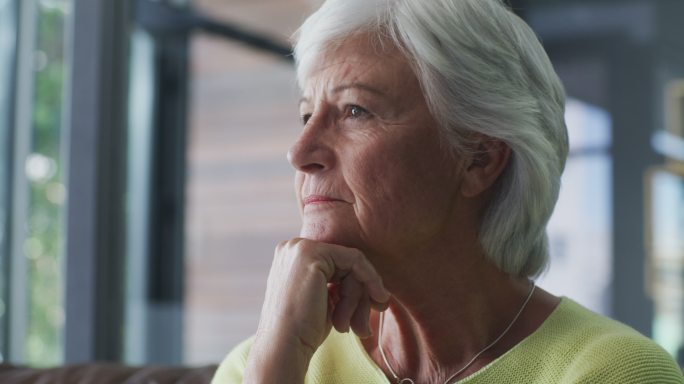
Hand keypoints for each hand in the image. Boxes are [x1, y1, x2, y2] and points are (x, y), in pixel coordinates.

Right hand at [244, 238, 389, 382]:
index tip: (374, 307)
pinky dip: (370, 279)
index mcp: (293, 257)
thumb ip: (339, 284)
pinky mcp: (313, 254)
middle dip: (360, 292)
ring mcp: (301, 248)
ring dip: (359, 295)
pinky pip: (355, 260)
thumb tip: (376, 285)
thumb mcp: (324, 301)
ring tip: (355, 324)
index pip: (336, 264)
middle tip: (366, 323)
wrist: (284, 347)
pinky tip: (377, 297)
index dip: (356, 285)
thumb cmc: (304, 332)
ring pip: (351, 263)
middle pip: (344, 262)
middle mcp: (294, 246)